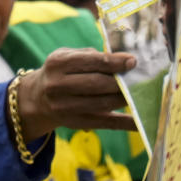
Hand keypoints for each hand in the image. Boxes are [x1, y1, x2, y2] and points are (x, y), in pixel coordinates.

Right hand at [14, 47, 136, 141]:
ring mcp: (64, 107)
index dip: (114, 62)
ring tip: (138, 92)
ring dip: (124, 98)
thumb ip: (91, 56)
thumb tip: (123, 61)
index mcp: (58, 63)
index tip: (133, 61)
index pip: (91, 61)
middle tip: (139, 78)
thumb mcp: (67, 56)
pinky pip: (106, 123)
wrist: (38, 98)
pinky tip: (141, 121)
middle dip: (121, 81)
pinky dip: (126, 123)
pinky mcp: (75, 123)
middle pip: (97, 84)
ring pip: (103, 103)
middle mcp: (57, 85)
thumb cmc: (60, 72)